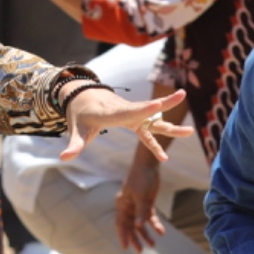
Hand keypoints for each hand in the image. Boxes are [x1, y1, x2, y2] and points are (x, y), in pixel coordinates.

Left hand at [62, 86, 192, 163]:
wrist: (83, 97)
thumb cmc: (80, 114)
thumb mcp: (75, 130)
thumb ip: (74, 145)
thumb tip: (63, 158)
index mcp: (110, 112)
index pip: (127, 110)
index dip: (141, 109)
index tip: (156, 104)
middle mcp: (124, 110)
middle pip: (146, 109)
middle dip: (164, 104)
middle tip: (182, 95)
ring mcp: (131, 114)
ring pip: (153, 119)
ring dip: (170, 124)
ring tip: (190, 132)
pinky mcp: (135, 119)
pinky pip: (149, 129)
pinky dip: (158, 138)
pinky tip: (163, 158)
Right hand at [114, 144, 164, 252]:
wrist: (149, 165)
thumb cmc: (141, 178)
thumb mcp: (141, 195)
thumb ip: (141, 211)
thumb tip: (139, 226)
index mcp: (122, 205)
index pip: (121, 224)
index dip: (123, 236)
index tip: (125, 248)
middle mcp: (128, 207)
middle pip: (130, 227)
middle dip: (135, 239)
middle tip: (140, 251)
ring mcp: (137, 206)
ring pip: (140, 224)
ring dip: (146, 234)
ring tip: (153, 244)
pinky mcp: (147, 203)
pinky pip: (150, 217)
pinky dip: (155, 225)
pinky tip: (161, 232)